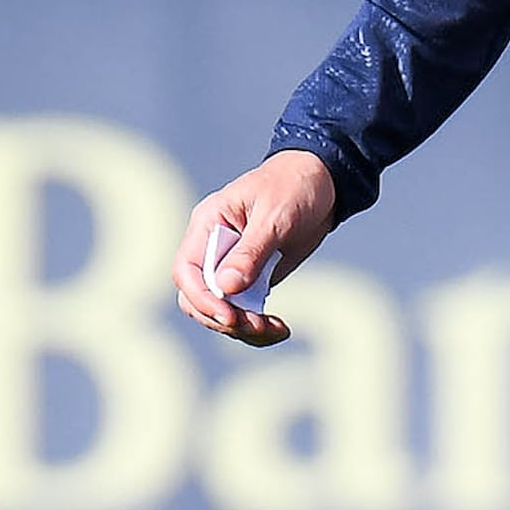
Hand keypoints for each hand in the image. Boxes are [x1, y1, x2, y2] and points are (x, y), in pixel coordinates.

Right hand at [177, 149, 342, 347]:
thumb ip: (250, 252)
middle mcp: (213, 247)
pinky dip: (257, 326)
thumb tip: (225, 288)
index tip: (230, 316)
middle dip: (223, 318)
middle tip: (258, 325)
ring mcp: (231, 265)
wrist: (322, 180)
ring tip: (274, 329)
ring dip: (242, 327)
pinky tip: (279, 328)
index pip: (186, 270)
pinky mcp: (252, 278)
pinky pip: (243, 310)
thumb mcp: (274, 217)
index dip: (202, 298)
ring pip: (220, 310)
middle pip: (198, 297)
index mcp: (208, 224)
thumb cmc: (293, 186)